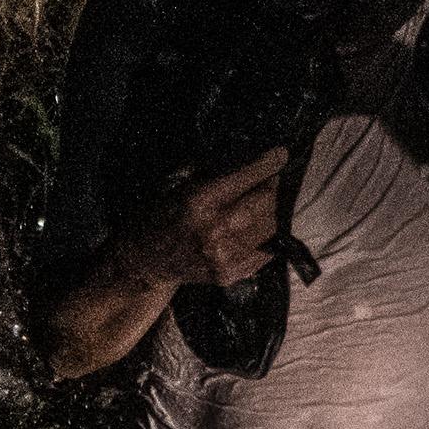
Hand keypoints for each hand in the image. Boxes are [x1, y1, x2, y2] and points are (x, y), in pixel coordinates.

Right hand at [117, 146, 287, 289]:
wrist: (147, 260)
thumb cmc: (161, 215)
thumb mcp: (179, 185)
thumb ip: (214, 173)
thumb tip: (250, 160)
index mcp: (198, 202)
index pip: (245, 178)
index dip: (268, 164)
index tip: (281, 154)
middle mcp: (214, 230)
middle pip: (264, 203)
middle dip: (274, 188)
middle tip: (274, 179)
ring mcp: (224, 257)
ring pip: (270, 229)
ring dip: (274, 211)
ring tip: (270, 201)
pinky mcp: (230, 274)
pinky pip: (265, 251)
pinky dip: (268, 235)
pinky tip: (261, 225)